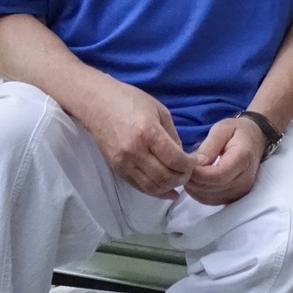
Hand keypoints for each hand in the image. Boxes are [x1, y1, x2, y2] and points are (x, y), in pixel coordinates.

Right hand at [75, 78, 195, 197]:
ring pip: (152, 187)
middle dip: (182, 178)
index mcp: (148, 133)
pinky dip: (155, 192)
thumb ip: (172, 135)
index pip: (175, 160)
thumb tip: (182, 156)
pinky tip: (167, 191)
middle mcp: (135, 151)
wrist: (97, 103)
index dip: (189, 165)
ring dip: (169, 187)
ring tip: (178, 180)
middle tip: (188, 172)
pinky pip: (138, 187)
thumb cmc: (130, 100)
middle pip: (165, 177)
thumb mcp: (159, 111)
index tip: (195, 161)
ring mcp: (123, 162)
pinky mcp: (116, 169)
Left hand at [185, 117, 263, 205]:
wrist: (255, 140)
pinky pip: (212, 200)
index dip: (199, 174)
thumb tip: (196, 163)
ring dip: (194, 188)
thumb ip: (209, 146)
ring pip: (210, 197)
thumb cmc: (237, 132)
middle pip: (212, 188)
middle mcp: (244, 179)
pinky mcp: (235, 197)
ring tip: (188, 172)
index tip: (186, 164)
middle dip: (193, 180)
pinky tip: (194, 181)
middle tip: (183, 167)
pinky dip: (198, 193)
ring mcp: (240, 191)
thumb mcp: (222, 129)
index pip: (218, 175)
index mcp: (243, 159)